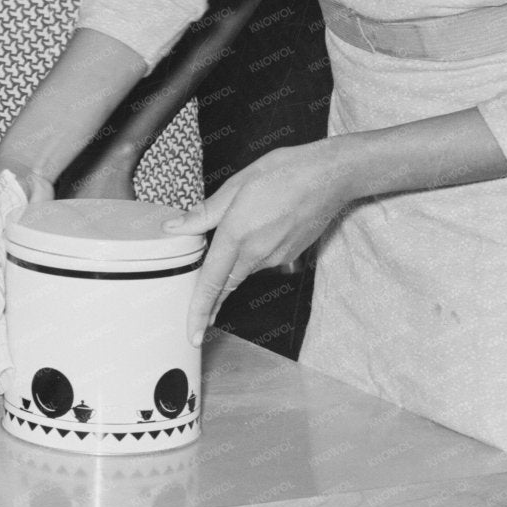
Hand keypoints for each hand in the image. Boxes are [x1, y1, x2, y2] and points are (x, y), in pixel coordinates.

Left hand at [167, 141, 354, 344]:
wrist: (330, 177)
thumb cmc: (285, 173)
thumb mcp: (236, 185)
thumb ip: (204, 213)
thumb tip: (176, 226)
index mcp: (237, 234)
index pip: (212, 282)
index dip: (199, 310)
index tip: (194, 333)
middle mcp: (257, 252)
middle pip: (225, 285)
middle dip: (210, 307)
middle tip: (197, 325)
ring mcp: (275, 256)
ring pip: (242, 271)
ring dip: (228, 271)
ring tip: (223, 257)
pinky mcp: (288, 255)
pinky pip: (259, 261)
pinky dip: (248, 256)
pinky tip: (253, 235)